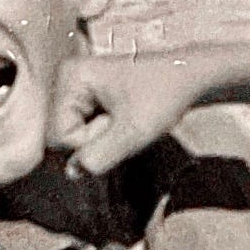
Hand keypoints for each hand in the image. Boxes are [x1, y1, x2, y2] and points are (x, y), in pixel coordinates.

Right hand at [51, 51, 212, 176]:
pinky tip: (124, 120)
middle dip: (95, 140)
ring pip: (74, 137)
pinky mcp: (89, 96)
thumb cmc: (164, 96)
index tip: (120, 121)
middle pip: (62, 136)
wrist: (191, 76)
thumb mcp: (132, 132)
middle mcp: (67, 78)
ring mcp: (78, 87)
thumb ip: (97, 157)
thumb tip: (70, 173)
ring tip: (127, 119)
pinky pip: (84, 131)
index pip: (58, 137)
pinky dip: (105, 134)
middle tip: (125, 121)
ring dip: (102, 139)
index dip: (89, 142)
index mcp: (70, 76)